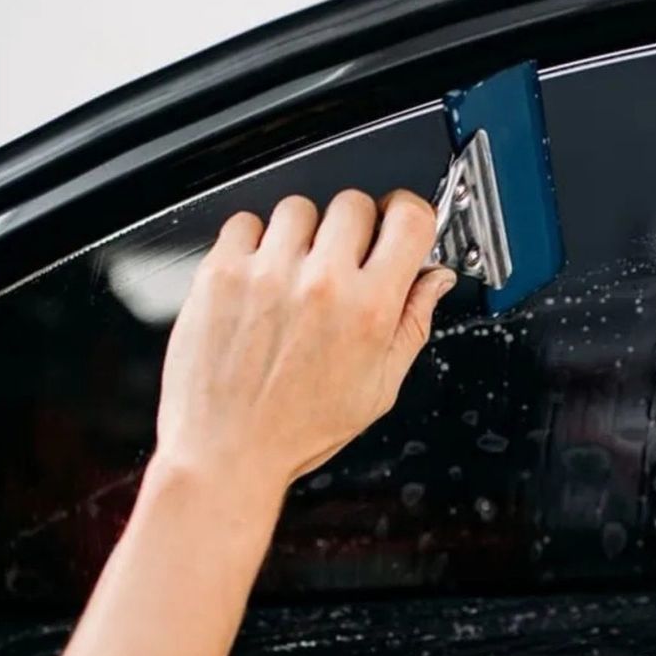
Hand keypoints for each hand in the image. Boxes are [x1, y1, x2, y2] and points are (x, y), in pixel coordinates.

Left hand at [153, 189, 451, 488]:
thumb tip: (434, 282)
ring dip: (303, 233)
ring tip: (295, 275)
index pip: (409, 219)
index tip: (399, 224)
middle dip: (356, 228)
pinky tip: (260, 276)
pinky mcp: (221, 273)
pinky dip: (255, 241)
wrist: (224, 452)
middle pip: (354, 203)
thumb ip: (411, 325)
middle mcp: (319, 284)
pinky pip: (246, 221)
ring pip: (299, 207)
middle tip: (345, 262)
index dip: (409, 215)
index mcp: (367, 310)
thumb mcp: (378, 388)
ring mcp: (267, 274)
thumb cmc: (296, 430)